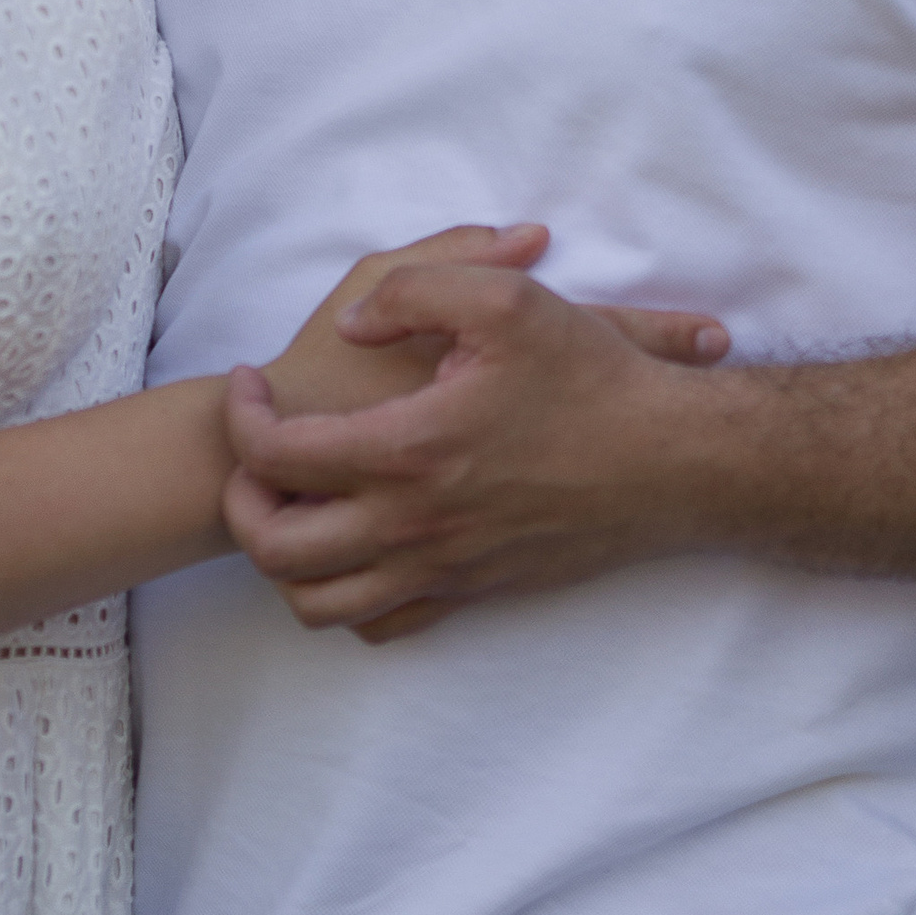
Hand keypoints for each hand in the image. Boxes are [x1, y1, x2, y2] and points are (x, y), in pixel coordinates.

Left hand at [225, 251, 730, 641]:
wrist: (674, 463)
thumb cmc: (592, 378)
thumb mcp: (503, 298)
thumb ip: (411, 291)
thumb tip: (353, 325)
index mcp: (407, 451)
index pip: (273, 456)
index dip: (242, 416)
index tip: (252, 381)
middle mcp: (414, 524)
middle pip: (275, 547)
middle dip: (242, 499)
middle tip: (258, 451)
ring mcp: (442, 568)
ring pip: (318, 603)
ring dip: (284, 559)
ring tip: (296, 503)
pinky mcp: (473, 590)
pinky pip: (382, 624)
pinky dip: (349, 594)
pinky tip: (361, 541)